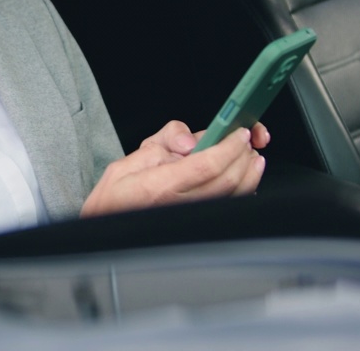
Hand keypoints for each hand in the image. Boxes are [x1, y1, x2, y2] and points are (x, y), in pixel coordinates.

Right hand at [80, 120, 268, 217]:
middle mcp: (179, 205)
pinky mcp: (199, 223)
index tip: (238, 133)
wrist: (107, 226)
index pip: (207, 165)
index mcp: (161, 186)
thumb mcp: (128, 160)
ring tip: (252, 157)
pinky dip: (244, 191)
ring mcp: (192, 217)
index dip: (229, 147)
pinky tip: (244, 179)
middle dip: (243, 156)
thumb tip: (190, 142)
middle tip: (247, 138)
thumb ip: (162, 143)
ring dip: (250, 174)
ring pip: (234, 197)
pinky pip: (229, 207)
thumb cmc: (116, 197)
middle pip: (227, 181)